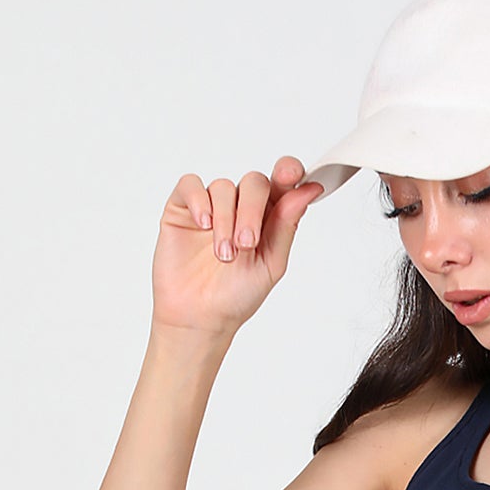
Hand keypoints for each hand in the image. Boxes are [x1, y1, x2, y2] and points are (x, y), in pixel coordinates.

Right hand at [150, 155, 324, 337]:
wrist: (200, 317)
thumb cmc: (236, 295)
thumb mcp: (271, 263)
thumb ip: (286, 225)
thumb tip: (307, 191)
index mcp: (268, 218)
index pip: (282, 184)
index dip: (289, 172)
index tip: (291, 175)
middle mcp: (241, 207)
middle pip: (254, 182)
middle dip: (252, 210)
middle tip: (246, 243)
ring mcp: (212, 205)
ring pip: (224, 187)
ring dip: (225, 220)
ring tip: (223, 254)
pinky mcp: (182, 207)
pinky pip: (191, 185)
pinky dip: (199, 201)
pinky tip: (203, 224)